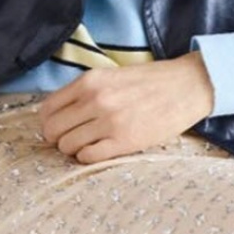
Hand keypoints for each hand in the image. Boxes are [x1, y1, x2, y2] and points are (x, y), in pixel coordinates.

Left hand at [38, 52, 214, 162]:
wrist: (187, 86)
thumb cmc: (150, 81)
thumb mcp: (111, 76)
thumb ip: (85, 91)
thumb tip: (59, 114)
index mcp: (89, 81)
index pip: (47, 109)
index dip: (48, 122)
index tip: (58, 127)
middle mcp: (95, 100)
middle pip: (52, 130)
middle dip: (57, 139)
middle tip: (70, 140)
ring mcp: (109, 122)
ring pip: (67, 146)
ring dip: (73, 149)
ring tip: (88, 145)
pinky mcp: (125, 141)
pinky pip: (88, 157)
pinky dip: (87, 157)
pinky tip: (99, 150)